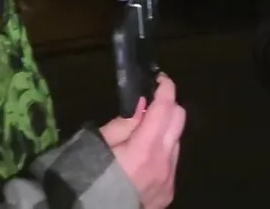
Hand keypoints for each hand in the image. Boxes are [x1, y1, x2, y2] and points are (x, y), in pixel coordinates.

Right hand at [105, 74, 185, 208]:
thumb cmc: (90, 176)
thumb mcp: (99, 143)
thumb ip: (124, 122)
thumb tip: (142, 105)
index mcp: (145, 149)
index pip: (165, 108)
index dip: (165, 88)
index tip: (160, 78)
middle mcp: (163, 163)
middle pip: (179, 120)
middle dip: (169, 105)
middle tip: (152, 103)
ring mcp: (169, 179)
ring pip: (176, 142)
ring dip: (165, 132)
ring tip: (143, 135)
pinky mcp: (169, 192)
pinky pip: (171, 164)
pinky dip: (162, 154)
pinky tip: (144, 160)